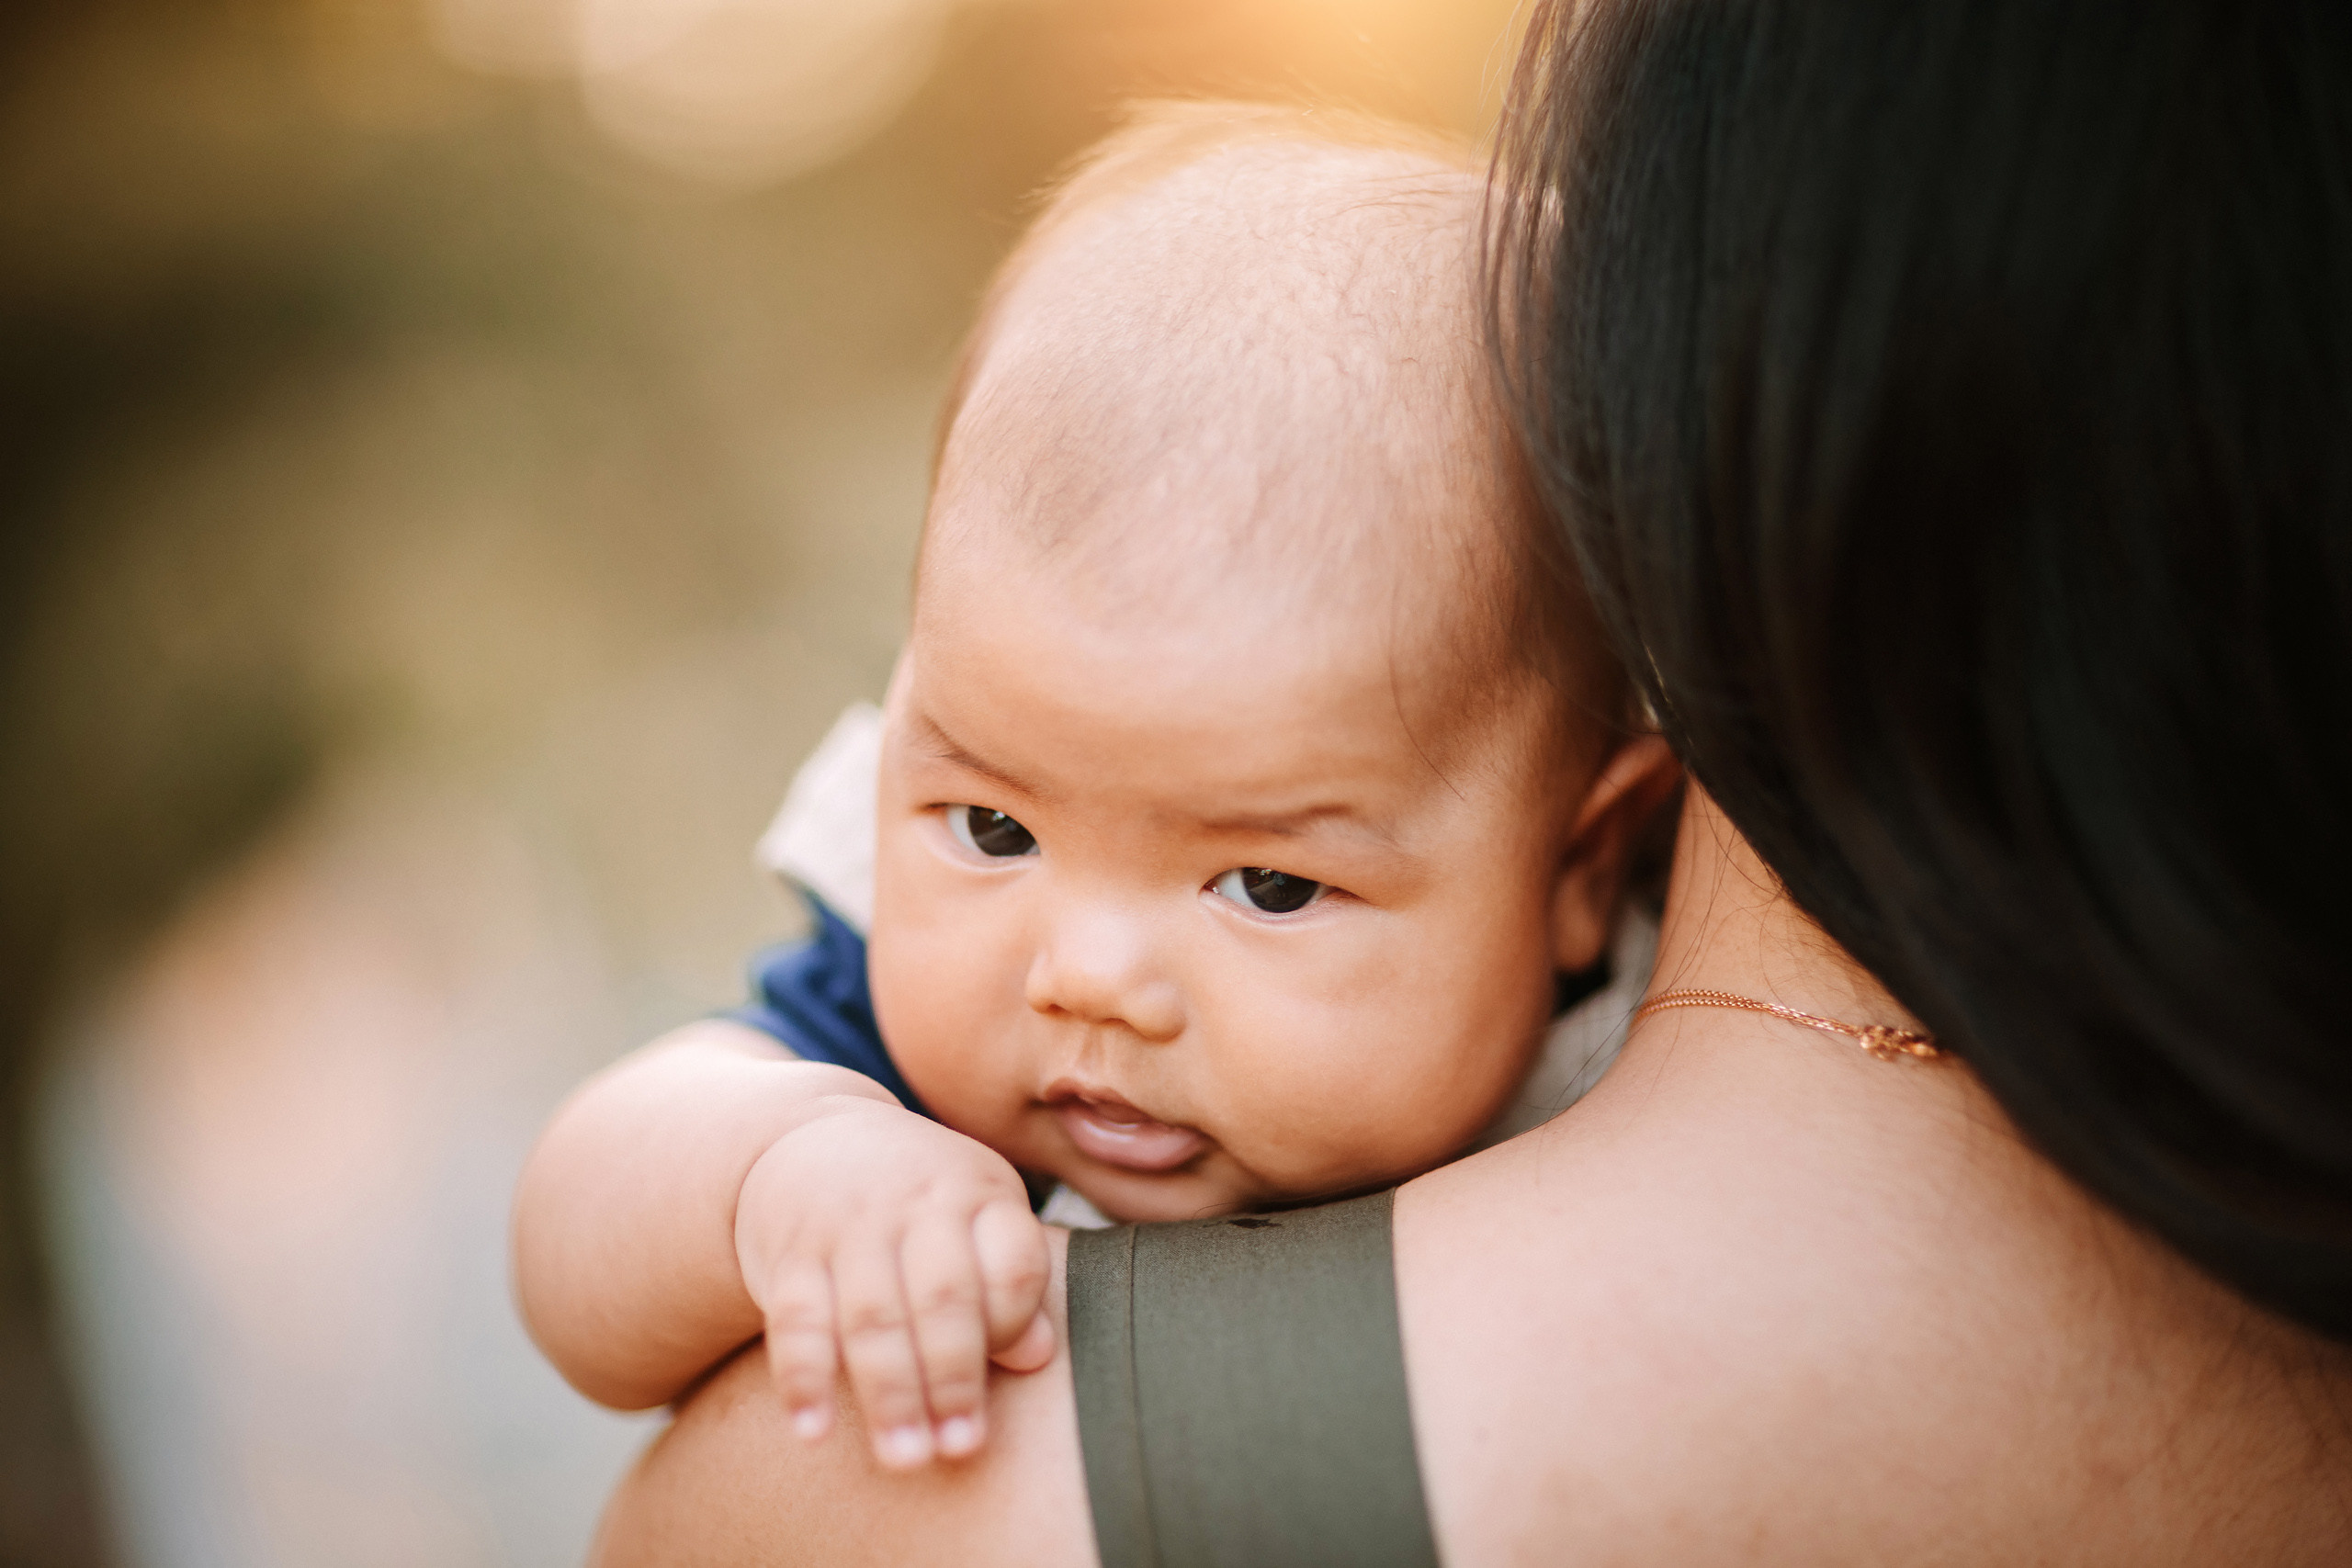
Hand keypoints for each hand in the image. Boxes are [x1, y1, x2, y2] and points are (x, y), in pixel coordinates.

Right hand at [735, 1100, 1055, 1469]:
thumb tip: (1040, 1357)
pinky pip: (796, 1318)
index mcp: (980, 1192)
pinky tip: (813, 1432)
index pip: (1012, 1265)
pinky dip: (803, 1379)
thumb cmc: (920, 1204)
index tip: (1011, 1382)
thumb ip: (1007, 1285)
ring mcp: (849, 1224)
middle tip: (959, 1450)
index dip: (1013, 1328)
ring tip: (903, 1458)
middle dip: (954, 1379)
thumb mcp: (976, 1221)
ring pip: (871, 1315)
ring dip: (888, 1393)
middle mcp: (918, 1201)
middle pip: (944, 1295)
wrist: (813, 1141)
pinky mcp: (790, 1251)